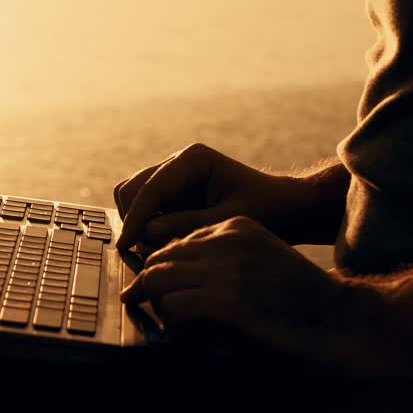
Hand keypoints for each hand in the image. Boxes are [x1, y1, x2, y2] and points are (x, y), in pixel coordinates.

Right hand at [114, 143, 344, 250]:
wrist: (288, 209)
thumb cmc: (269, 210)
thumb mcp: (229, 220)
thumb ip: (186, 225)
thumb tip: (146, 233)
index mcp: (192, 160)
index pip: (151, 189)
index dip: (135, 219)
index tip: (124, 247)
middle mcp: (177, 164)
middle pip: (131, 189)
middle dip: (134, 219)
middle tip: (149, 252)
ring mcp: (172, 180)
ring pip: (132, 199)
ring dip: (139, 225)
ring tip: (163, 249)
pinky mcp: (173, 197)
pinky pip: (145, 212)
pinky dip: (147, 229)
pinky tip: (169, 245)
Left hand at [120, 216, 344, 360]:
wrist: (341, 320)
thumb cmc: (302, 298)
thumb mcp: (262, 260)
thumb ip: (225, 259)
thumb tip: (174, 277)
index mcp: (237, 226)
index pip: (178, 240)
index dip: (164, 267)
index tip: (157, 287)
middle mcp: (228, 241)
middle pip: (161, 257)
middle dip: (150, 285)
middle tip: (146, 304)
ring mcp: (226, 270)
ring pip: (157, 280)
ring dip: (157, 304)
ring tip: (167, 322)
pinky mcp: (226, 301)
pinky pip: (172, 307)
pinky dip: (171, 324)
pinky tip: (184, 334)